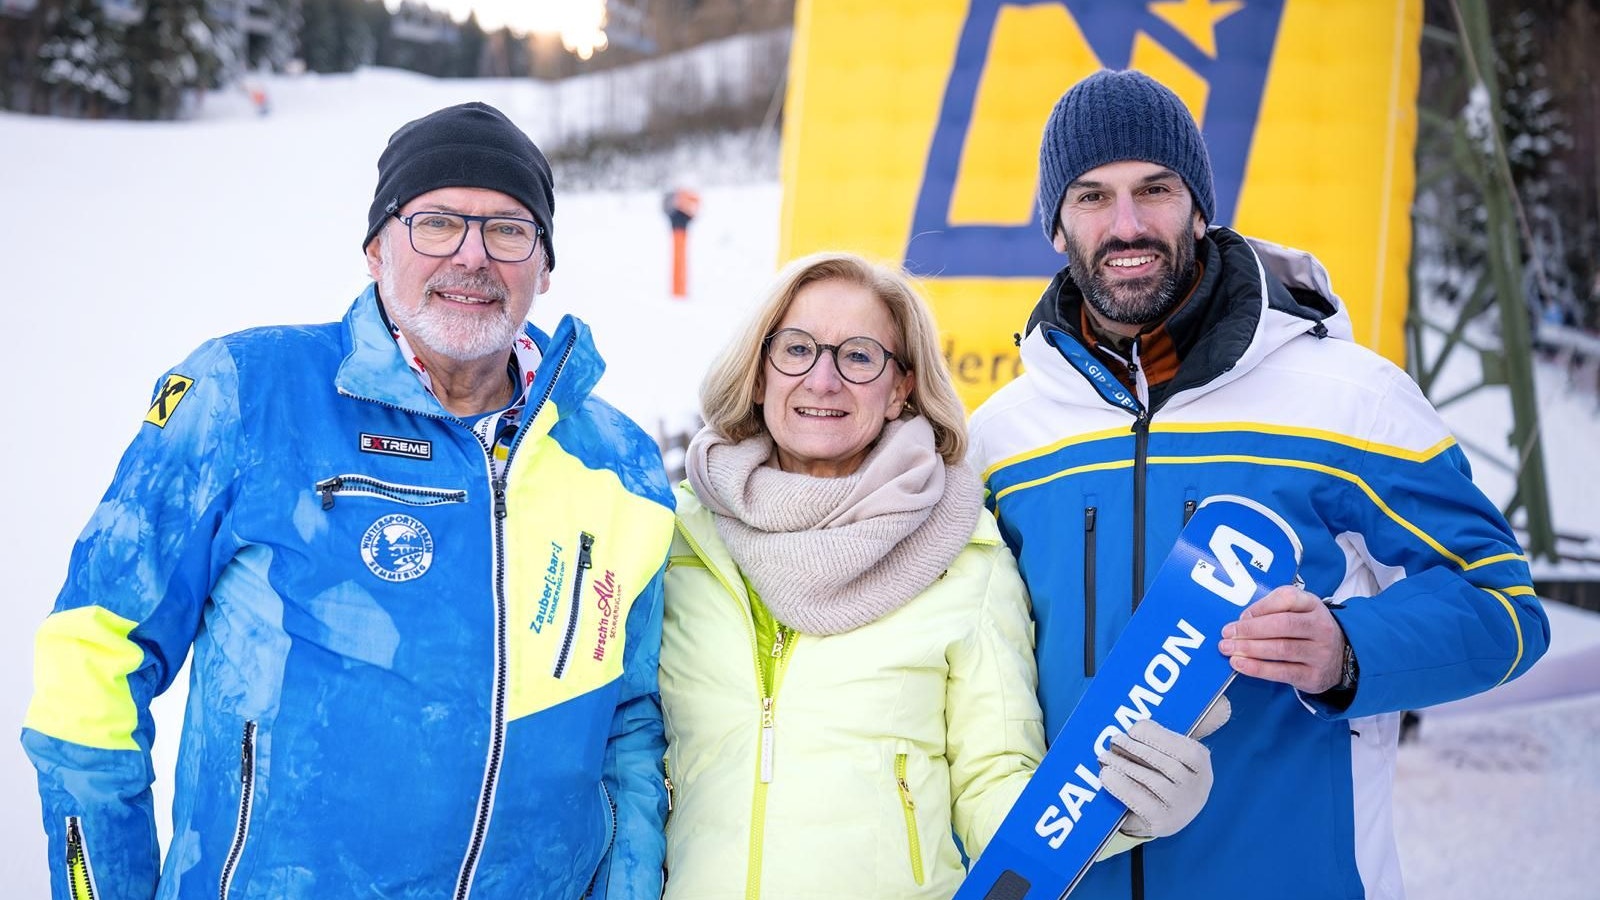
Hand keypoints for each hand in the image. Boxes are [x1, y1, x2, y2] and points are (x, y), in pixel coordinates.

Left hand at [1099, 696, 1229, 838]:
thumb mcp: (1171, 752)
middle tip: (1114, 739)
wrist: (1167, 815)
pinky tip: (1106, 776)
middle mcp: (1196, 787)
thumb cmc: (1165, 774)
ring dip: (1125, 766)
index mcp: (1201, 763)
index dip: (1157, 737)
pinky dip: (1121, 787)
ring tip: (1104, 756)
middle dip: (1136, 749)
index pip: (1184, 749)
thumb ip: (1163, 734)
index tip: (1133, 729)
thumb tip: (1149, 718)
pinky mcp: (1162, 822)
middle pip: (1166, 765)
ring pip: (1151, 781)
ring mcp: (1180, 807)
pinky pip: (1140, 802)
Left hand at [1218, 586, 1344, 693]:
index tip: (1240, 616)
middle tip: (1227, 634)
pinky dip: (1257, 668)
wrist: (1342, 658)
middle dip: (1250, 629)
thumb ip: (1272, 609)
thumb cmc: (1308, 630)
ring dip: (1250, 649)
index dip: (1260, 607)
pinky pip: (1282, 672)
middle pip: (1283, 624)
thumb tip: (1243, 621)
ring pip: (1281, 649)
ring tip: (1228, 649)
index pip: (1287, 598)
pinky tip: (1240, 664)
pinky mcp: (1314, 675)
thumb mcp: (1298, 611)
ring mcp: (1320, 653)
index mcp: (1313, 605)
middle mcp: (1320, 627)